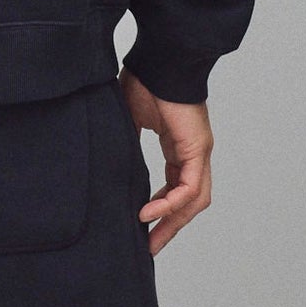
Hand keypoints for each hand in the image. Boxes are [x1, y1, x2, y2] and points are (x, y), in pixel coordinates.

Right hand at [121, 70, 212, 255]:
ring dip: (173, 222)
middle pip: (189, 201)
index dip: (161, 210)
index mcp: (179, 146)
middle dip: (170, 226)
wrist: (161, 59)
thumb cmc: (145, 79)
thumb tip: (106, 158)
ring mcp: (199, 151)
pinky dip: (171, 203)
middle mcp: (193, 152)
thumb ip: (125, 143)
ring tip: (151, 239)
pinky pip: (190, 187)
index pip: (176, 187)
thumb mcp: (129, 119)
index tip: (142, 226)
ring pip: (194, 200)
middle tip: (150, 247)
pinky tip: (149, 213)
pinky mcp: (198, 148)